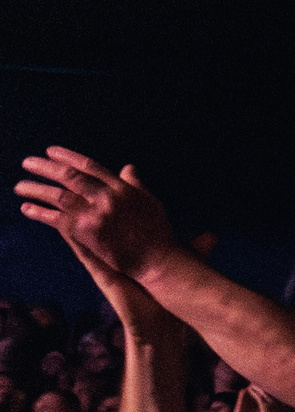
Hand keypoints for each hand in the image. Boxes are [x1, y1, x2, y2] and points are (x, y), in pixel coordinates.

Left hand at [16, 149, 183, 282]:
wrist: (157, 260)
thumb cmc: (157, 232)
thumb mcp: (150, 202)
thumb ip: (135, 184)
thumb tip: (127, 168)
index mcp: (122, 188)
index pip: (89, 166)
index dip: (67, 157)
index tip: (50, 151)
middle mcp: (107, 197)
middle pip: (70, 176)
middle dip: (45, 168)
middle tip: (27, 163)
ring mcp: (97, 214)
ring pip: (59, 195)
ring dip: (35, 189)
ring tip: (19, 187)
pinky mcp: (88, 232)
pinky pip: (57, 219)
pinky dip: (39, 213)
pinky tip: (26, 209)